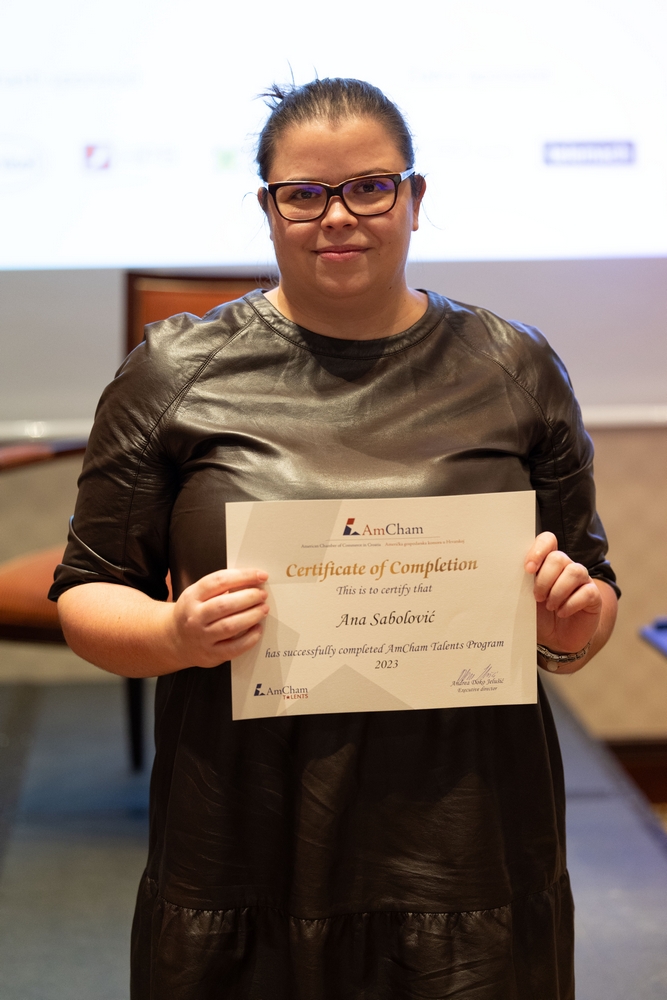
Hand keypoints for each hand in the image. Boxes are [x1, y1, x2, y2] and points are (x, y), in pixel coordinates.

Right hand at [168, 568, 268, 667]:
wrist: (175, 639)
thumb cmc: (193, 612)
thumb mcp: (197, 594)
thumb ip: (219, 587)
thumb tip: (252, 582)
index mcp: (192, 596)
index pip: (219, 581)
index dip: (243, 576)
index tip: (261, 575)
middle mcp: (195, 617)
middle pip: (225, 605)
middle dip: (249, 597)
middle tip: (262, 595)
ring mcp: (202, 637)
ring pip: (230, 626)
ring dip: (252, 616)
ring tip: (264, 609)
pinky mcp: (211, 655)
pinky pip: (234, 648)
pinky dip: (250, 638)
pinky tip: (257, 629)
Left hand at [524, 532, 600, 657]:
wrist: (555, 640)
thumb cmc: (539, 616)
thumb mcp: (525, 600)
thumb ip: (520, 584)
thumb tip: (506, 575)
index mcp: (547, 563)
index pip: (547, 540)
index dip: (538, 550)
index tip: (528, 569)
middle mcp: (566, 567)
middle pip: (558, 557)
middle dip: (544, 579)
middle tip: (537, 597)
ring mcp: (582, 580)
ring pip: (574, 571)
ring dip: (558, 591)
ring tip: (550, 606)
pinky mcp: (593, 596)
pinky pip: (587, 592)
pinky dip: (571, 604)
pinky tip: (562, 613)